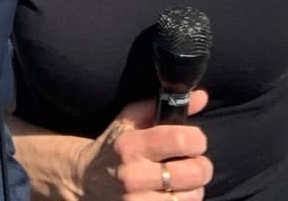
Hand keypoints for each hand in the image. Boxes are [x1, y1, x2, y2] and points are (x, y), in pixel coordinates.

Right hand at [71, 91, 213, 199]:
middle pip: (193, 172)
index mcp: (131, 144)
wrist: (85, 180)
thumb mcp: (131, 119)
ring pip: (191, 197)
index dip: (198, 139)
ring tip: (183, 181)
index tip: (196, 141)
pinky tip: (173, 194)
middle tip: (195, 163)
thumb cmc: (114, 145)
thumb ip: (165, 106)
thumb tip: (201, 97)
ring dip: (195, 188)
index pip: (180, 139)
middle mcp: (132, 175)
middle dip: (202, 166)